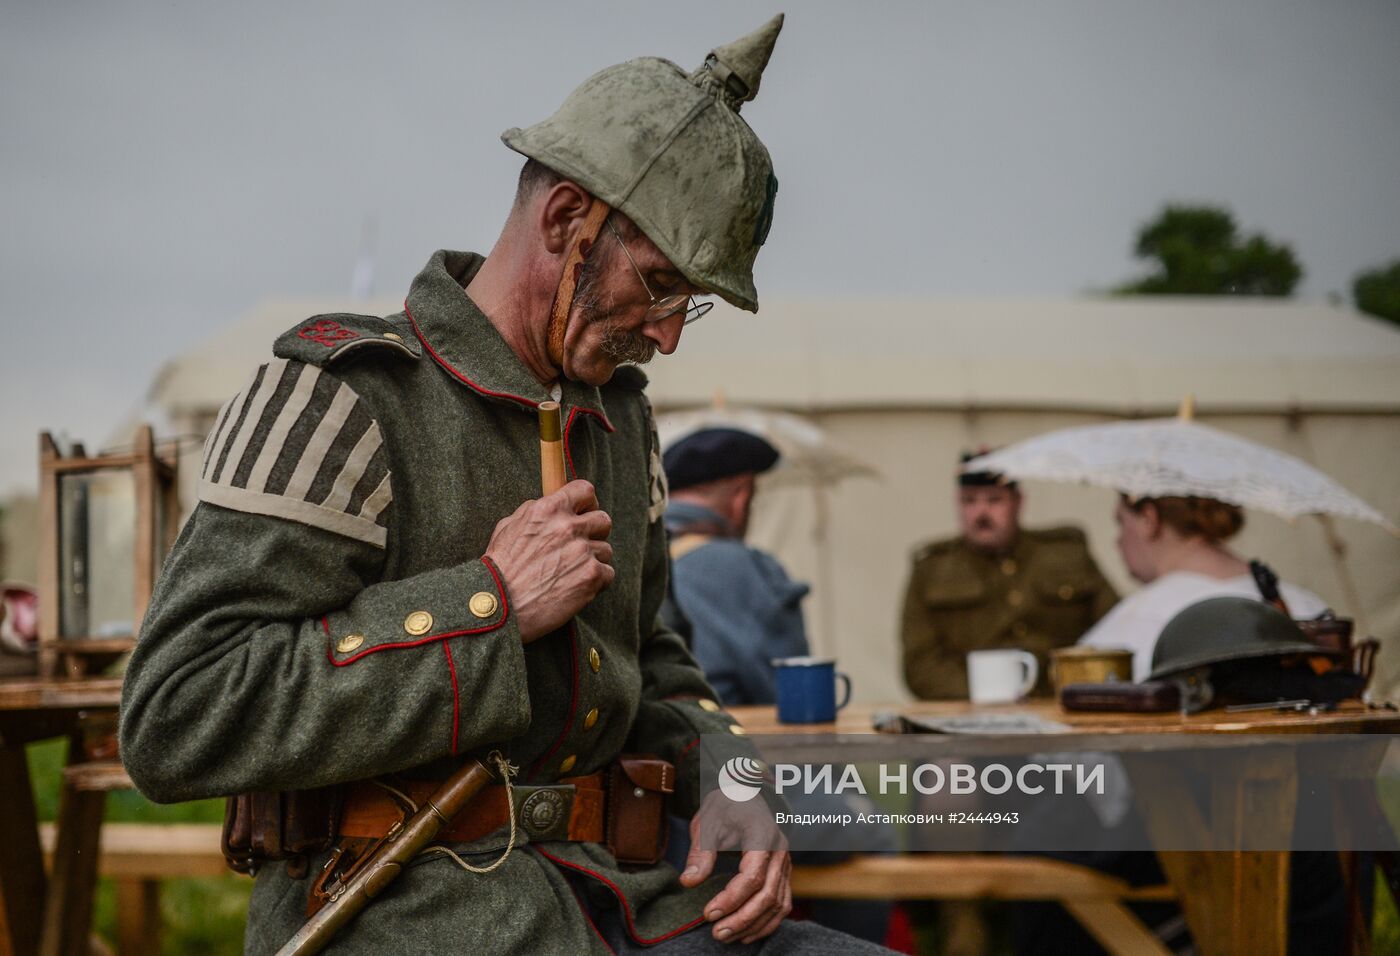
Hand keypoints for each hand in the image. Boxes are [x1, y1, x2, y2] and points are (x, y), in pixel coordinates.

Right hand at [483, 480, 613, 642]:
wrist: (498, 605)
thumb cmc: (499, 569)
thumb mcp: (509, 527)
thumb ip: (535, 511)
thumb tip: (553, 503)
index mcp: (547, 510)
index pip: (585, 490)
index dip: (587, 503)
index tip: (584, 513)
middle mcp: (568, 526)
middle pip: (603, 520)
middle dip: (595, 533)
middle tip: (580, 547)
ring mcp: (582, 551)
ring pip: (605, 550)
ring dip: (592, 561)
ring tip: (570, 574)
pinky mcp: (592, 575)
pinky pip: (608, 573)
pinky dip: (596, 582)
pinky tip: (576, 589)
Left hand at [679, 790, 790, 944]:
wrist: (745, 793)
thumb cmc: (726, 805)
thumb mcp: (707, 822)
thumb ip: (700, 853)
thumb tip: (688, 881)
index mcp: (762, 833)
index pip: (752, 875)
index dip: (731, 898)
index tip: (708, 912)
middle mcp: (780, 850)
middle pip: (767, 895)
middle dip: (742, 919)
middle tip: (717, 933)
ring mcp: (786, 862)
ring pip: (777, 904)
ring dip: (753, 925)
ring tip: (727, 936)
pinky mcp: (785, 872)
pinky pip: (783, 903)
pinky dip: (767, 922)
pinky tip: (747, 933)